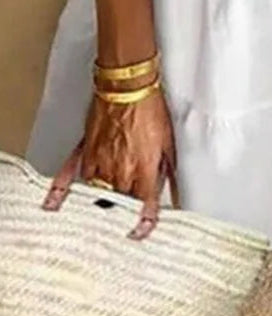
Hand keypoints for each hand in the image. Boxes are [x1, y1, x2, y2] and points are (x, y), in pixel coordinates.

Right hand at [41, 83, 178, 240]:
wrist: (128, 84)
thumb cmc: (149, 107)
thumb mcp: (169, 140)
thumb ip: (168, 168)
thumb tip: (173, 186)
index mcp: (144, 168)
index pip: (145, 204)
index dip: (144, 221)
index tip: (140, 231)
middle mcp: (121, 169)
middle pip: (121, 201)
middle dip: (124, 208)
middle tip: (124, 216)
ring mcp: (100, 161)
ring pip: (98, 192)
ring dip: (102, 199)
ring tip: (101, 209)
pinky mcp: (85, 150)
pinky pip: (70, 175)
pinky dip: (62, 190)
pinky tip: (54, 203)